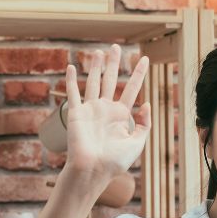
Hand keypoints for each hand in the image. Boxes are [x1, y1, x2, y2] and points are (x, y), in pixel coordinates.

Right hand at [63, 44, 150, 181]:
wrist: (94, 170)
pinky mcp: (76, 113)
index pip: (131, 88)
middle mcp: (105, 109)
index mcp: (121, 115)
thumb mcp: (137, 143)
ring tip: (98, 52)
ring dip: (95, 66)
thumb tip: (147, 104)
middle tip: (115, 47)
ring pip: (93, 82)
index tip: (145, 59)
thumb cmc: (115, 161)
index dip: (138, 74)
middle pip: (110, 80)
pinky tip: (70, 66)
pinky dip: (70, 80)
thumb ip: (144, 124)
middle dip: (114, 63)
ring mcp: (90, 110)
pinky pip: (73, 93)